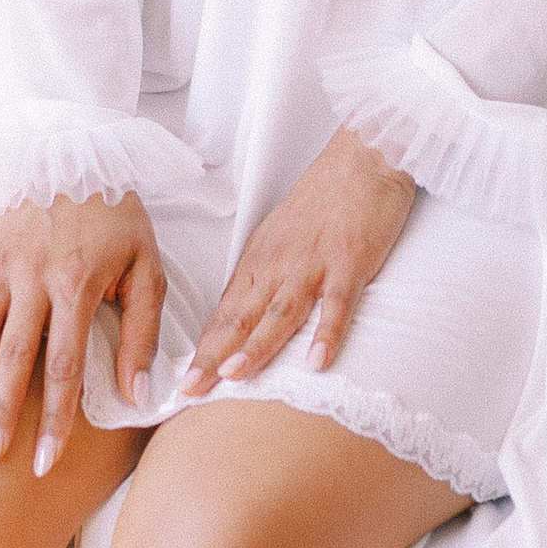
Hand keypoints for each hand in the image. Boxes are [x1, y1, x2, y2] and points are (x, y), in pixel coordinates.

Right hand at [0, 192, 166, 479]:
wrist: (80, 151)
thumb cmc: (119, 218)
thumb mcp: (148, 267)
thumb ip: (143, 332)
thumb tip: (141, 395)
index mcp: (77, 284)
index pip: (65, 364)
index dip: (56, 417)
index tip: (43, 461)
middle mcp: (32, 278)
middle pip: (12, 357)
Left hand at [175, 128, 416, 399]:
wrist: (363, 155)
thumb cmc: (324, 198)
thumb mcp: (281, 236)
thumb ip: (263, 277)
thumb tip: (241, 320)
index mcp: (261, 259)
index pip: (226, 313)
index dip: (204, 350)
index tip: (183, 384)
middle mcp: (280, 263)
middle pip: (242, 316)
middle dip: (213, 356)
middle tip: (189, 391)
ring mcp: (315, 262)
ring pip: (281, 311)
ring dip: (257, 345)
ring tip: (235, 377)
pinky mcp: (350, 260)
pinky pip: (338, 302)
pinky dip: (326, 332)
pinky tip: (317, 361)